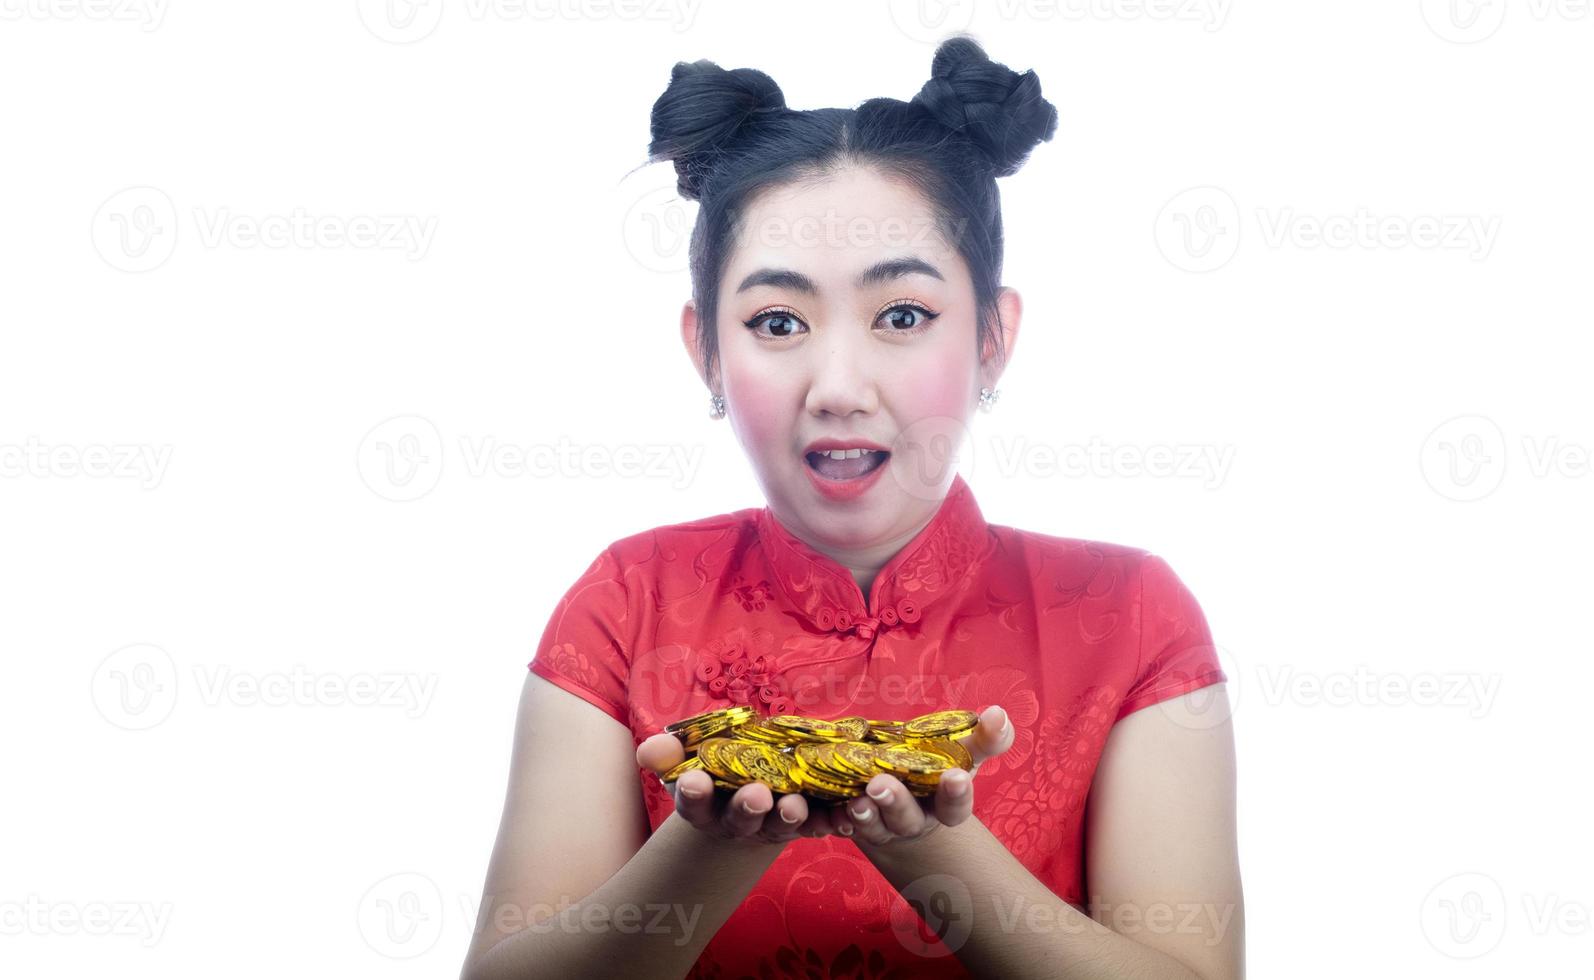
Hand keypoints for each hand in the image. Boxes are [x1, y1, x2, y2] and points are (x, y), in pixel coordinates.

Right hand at [636, 731, 840, 845]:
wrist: (747, 792)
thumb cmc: (712, 771)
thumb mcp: (687, 760)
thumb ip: (669, 753)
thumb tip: (649, 751)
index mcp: (704, 805)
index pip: (694, 801)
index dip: (693, 793)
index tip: (693, 781)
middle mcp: (738, 821)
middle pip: (741, 819)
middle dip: (748, 807)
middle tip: (755, 794)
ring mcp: (773, 824)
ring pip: (781, 824)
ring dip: (790, 816)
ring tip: (795, 805)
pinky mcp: (806, 822)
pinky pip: (821, 824)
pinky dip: (832, 820)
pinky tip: (843, 814)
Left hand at [829, 705, 1013, 849]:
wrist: (901, 791)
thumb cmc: (939, 767)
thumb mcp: (963, 752)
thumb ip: (986, 737)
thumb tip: (999, 714)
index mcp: (942, 807)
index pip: (954, 807)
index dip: (955, 795)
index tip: (955, 776)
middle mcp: (911, 821)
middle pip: (905, 819)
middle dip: (894, 802)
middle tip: (880, 784)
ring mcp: (879, 825)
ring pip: (870, 825)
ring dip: (862, 813)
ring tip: (854, 798)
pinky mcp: (848, 821)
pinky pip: (836, 824)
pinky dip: (830, 818)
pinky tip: (825, 808)